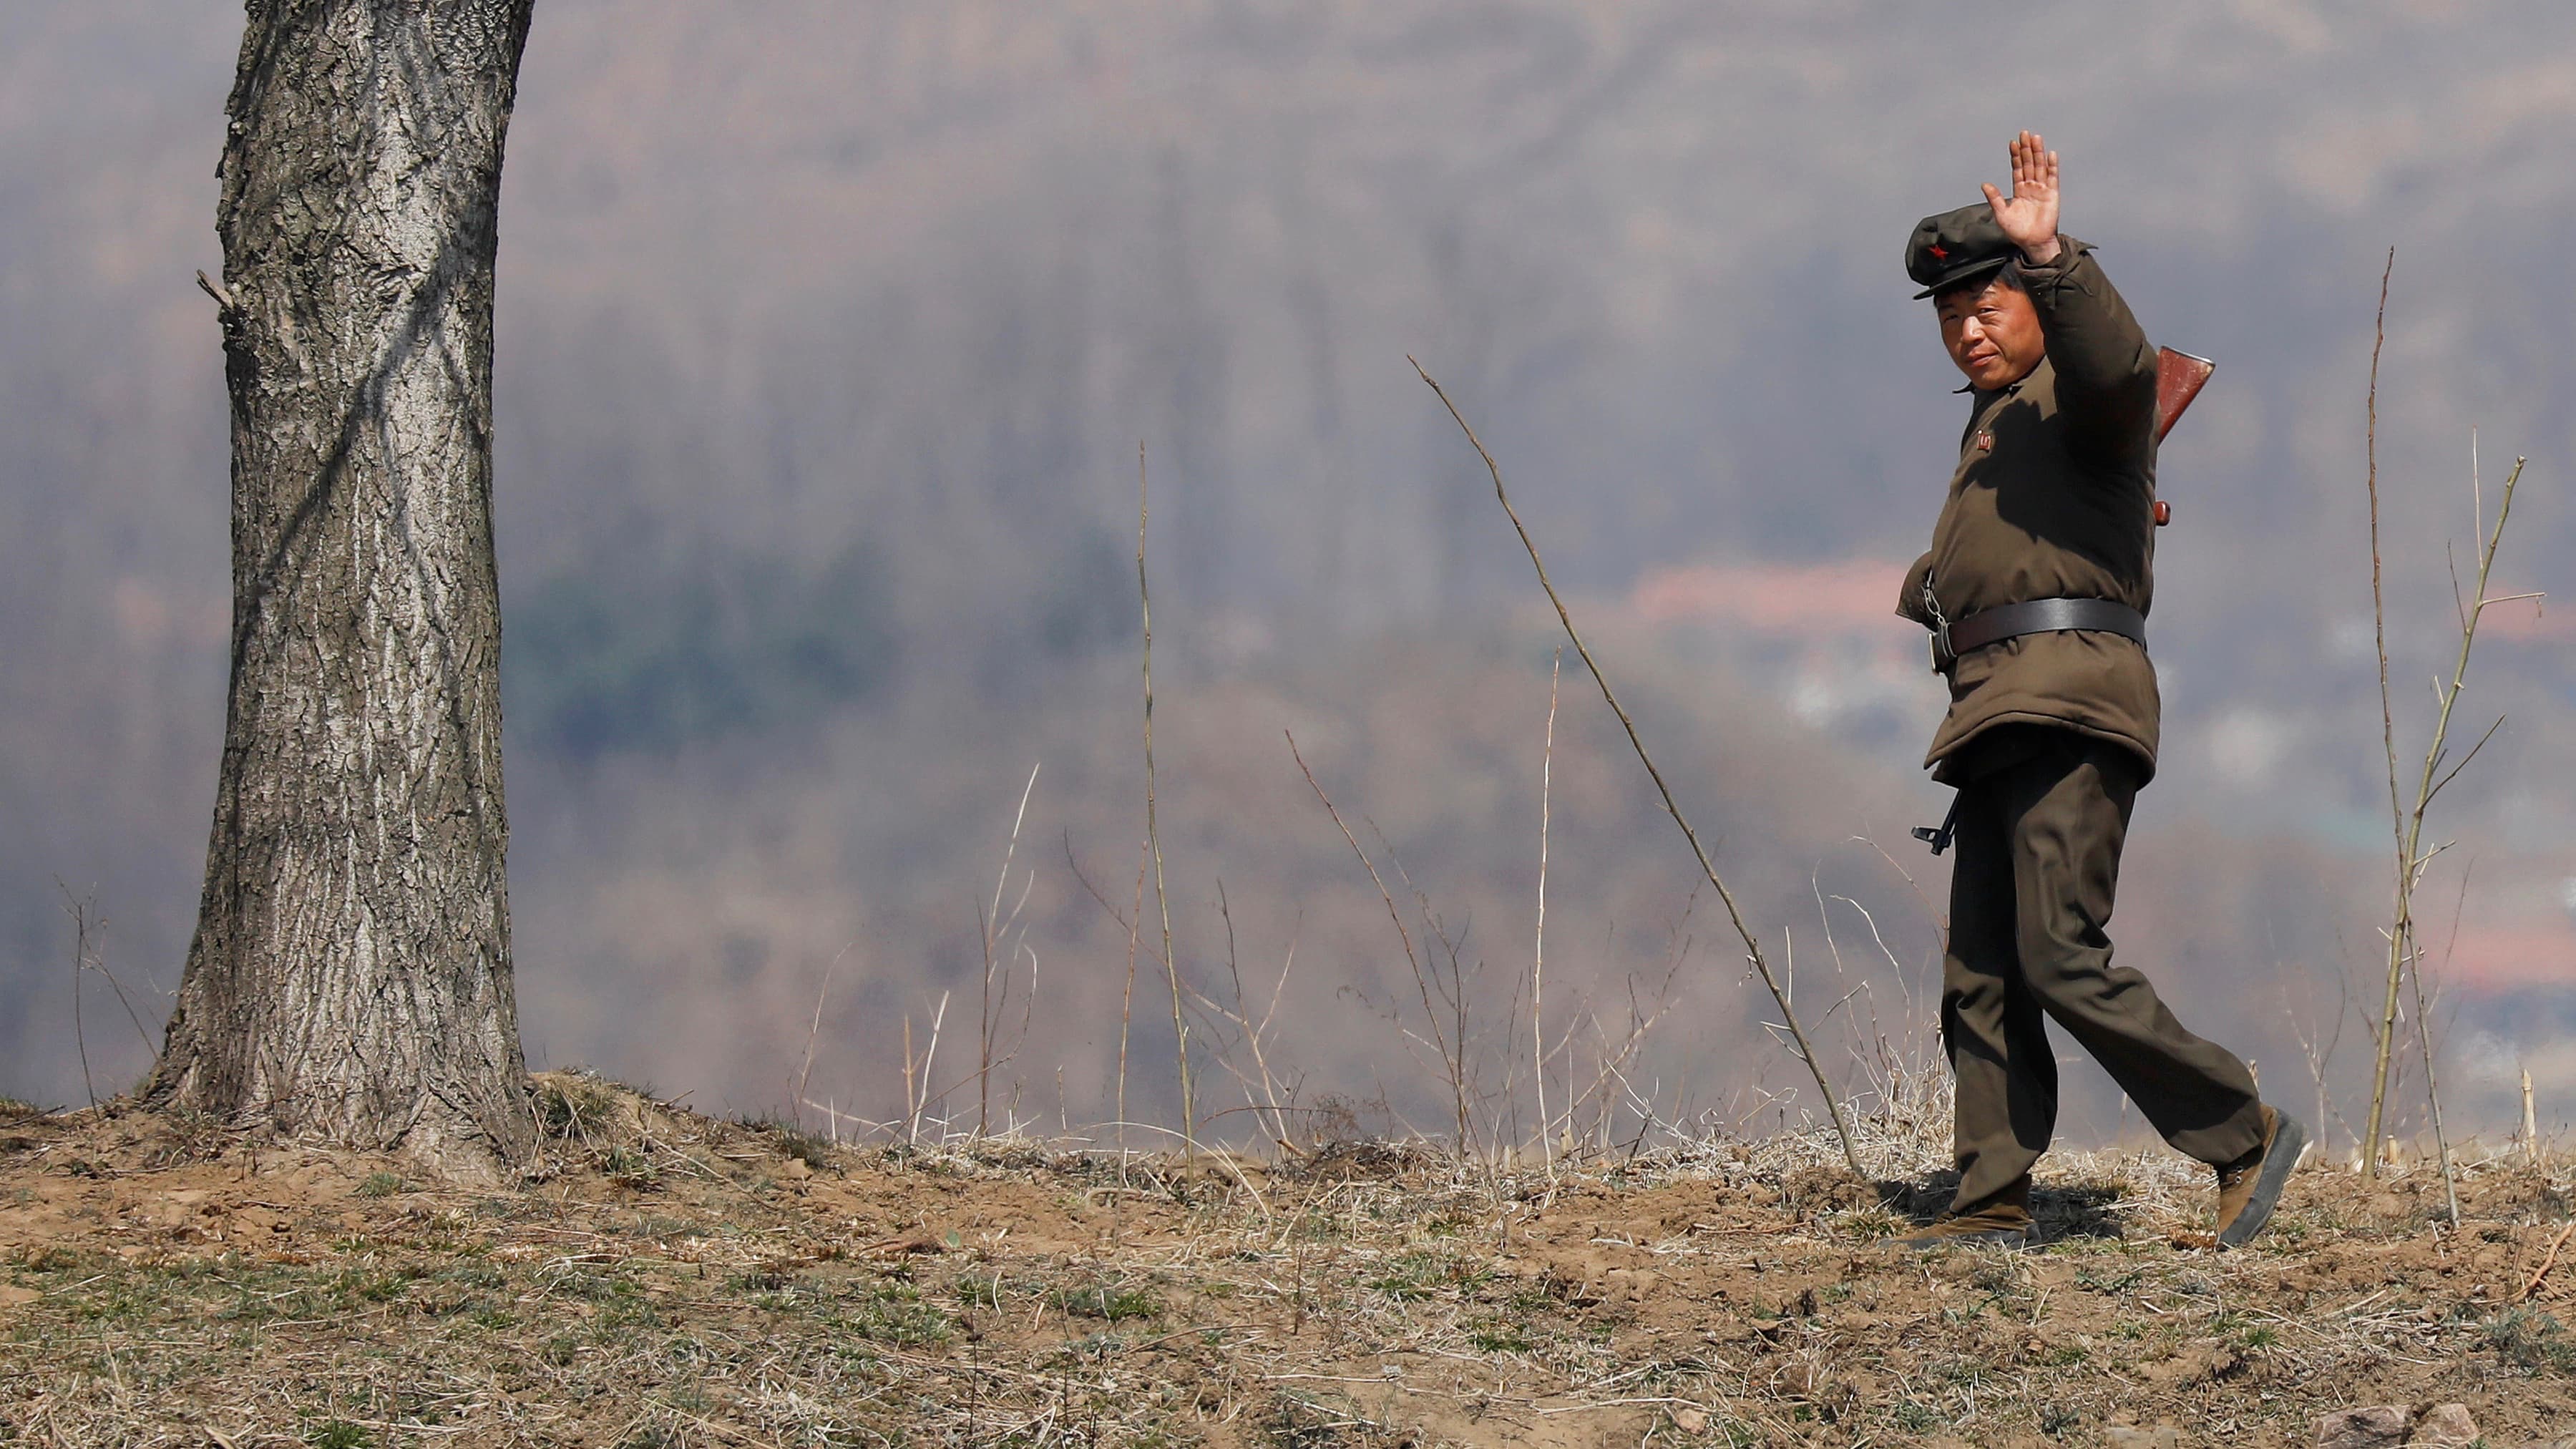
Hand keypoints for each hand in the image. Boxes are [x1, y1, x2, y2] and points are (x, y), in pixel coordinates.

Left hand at [1981, 130, 2060, 264]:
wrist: (2033, 242)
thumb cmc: (2017, 231)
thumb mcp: (2001, 214)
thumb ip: (1994, 198)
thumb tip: (1984, 184)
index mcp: (2019, 190)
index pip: (2017, 168)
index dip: (2015, 156)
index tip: (2013, 142)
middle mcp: (2031, 186)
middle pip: (2028, 163)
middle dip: (2026, 149)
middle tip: (2024, 133)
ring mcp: (2042, 189)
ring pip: (2040, 167)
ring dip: (2038, 153)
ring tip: (2036, 138)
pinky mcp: (2052, 194)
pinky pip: (2052, 177)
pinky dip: (2052, 166)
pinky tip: (2051, 155)